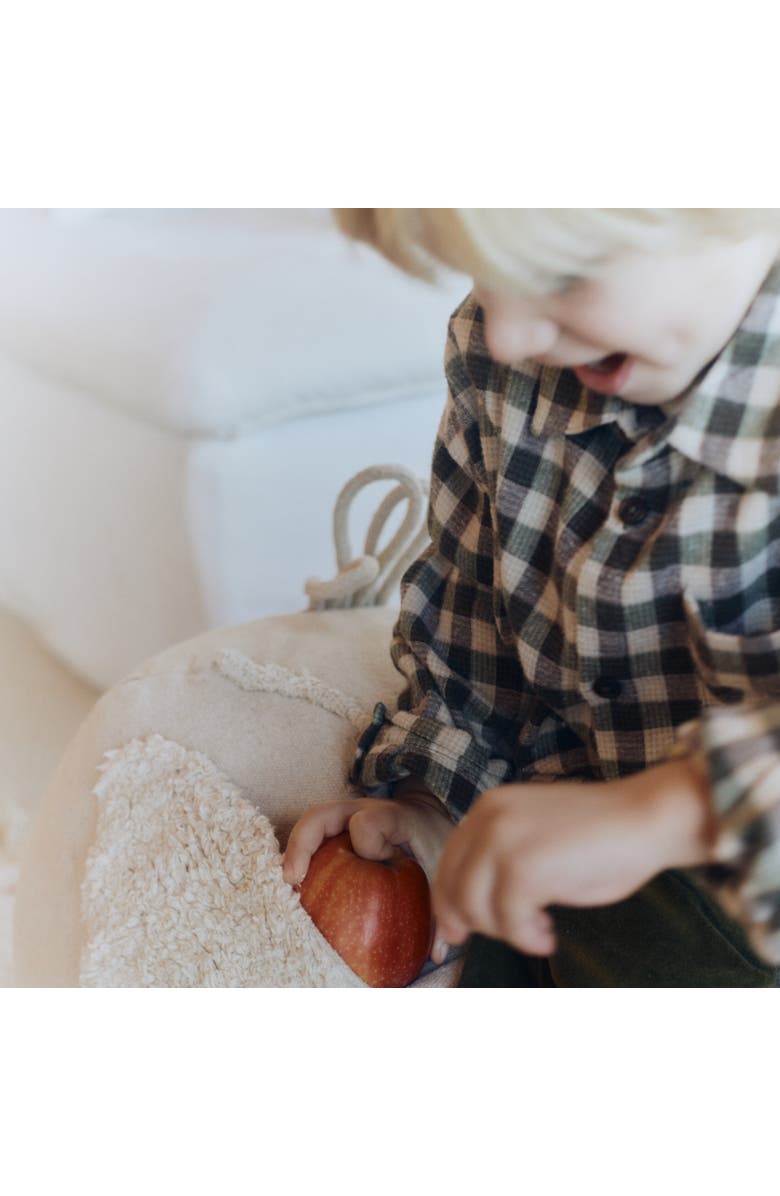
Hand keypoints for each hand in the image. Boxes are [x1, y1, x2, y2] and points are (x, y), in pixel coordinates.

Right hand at [282, 785, 454, 962]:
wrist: (426, 819)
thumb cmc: (432, 845)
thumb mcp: (443, 869)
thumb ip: (441, 908)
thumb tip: (437, 953)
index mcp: (392, 816)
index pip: (367, 821)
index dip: (367, 841)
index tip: (379, 858)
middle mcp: (359, 812)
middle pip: (319, 816)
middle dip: (301, 846)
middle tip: (292, 880)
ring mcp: (341, 821)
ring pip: (307, 830)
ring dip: (293, 857)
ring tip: (287, 892)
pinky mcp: (331, 835)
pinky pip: (308, 844)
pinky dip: (299, 865)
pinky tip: (297, 896)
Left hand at [432, 760, 713, 956]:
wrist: (644, 819)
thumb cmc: (600, 836)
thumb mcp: (535, 839)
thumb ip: (500, 860)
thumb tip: (464, 913)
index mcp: (488, 808)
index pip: (448, 863)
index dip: (448, 904)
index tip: (456, 933)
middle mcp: (488, 817)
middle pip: (453, 887)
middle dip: (475, 923)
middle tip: (509, 936)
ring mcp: (503, 840)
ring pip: (475, 907)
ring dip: (507, 932)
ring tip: (540, 931)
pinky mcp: (524, 866)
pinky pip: (509, 920)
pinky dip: (526, 938)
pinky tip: (548, 936)